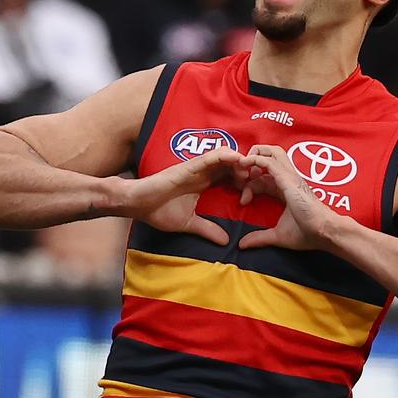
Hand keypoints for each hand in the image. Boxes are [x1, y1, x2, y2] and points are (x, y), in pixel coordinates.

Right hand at [124, 148, 245, 244]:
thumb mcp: (190, 224)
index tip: (253, 194)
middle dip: (248, 170)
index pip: (231, 176)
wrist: (138, 204)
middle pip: (233, 164)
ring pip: (226, 156)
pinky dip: (227, 155)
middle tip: (259, 180)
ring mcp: (198, 167)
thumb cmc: (158, 211)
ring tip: (252, 170)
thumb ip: (208, 230)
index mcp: (205, 183)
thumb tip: (226, 241)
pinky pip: (212, 156)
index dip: (245, 182)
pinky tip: (239, 159)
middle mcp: (204, 172)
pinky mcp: (190, 165)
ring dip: (241, 161)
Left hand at [237, 145, 338, 250]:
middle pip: (269, 157)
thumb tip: (242, 244)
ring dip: (254, 155)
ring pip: (271, 151)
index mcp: (287, 189)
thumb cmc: (308, 233)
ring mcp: (289, 175)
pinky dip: (254, 160)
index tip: (243, 201)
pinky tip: (244, 166)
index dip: (250, 185)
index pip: (265, 179)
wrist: (324, 231)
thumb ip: (260, 238)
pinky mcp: (287, 177)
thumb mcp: (278, 236)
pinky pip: (269, 161)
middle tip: (240, 177)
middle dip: (252, 161)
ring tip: (242, 167)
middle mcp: (288, 178)